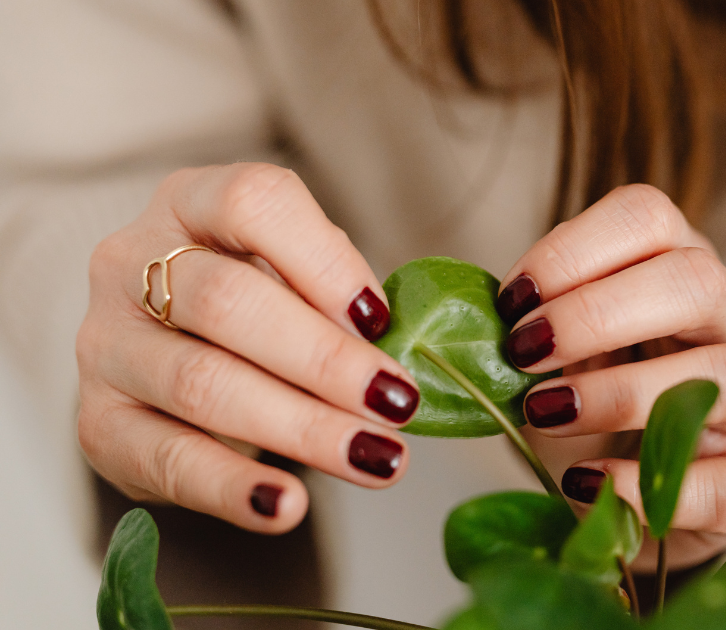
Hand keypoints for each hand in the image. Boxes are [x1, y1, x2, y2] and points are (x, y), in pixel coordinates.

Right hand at [77, 163, 417, 533]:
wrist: (166, 357)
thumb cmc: (253, 304)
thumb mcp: (292, 273)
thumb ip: (337, 295)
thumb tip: (397, 355)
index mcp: (189, 202)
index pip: (252, 203)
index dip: (324, 261)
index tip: (381, 319)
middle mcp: (130, 262)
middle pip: (227, 302)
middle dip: (325, 359)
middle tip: (397, 403)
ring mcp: (106, 344)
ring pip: (202, 383)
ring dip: (301, 428)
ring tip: (375, 458)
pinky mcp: (100, 423)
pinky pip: (168, 461)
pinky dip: (233, 488)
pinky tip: (288, 506)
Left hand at [497, 184, 725, 570]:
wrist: (628, 502)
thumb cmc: (591, 414)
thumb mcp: (562, 356)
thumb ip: (535, 328)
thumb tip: (475, 322)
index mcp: (677, 270)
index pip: (648, 217)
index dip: (574, 250)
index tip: (512, 301)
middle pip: (697, 280)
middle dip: (598, 313)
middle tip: (524, 352)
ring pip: (724, 373)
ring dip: (621, 394)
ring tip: (545, 412)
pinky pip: (719, 483)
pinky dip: (641, 484)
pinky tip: (583, 482)